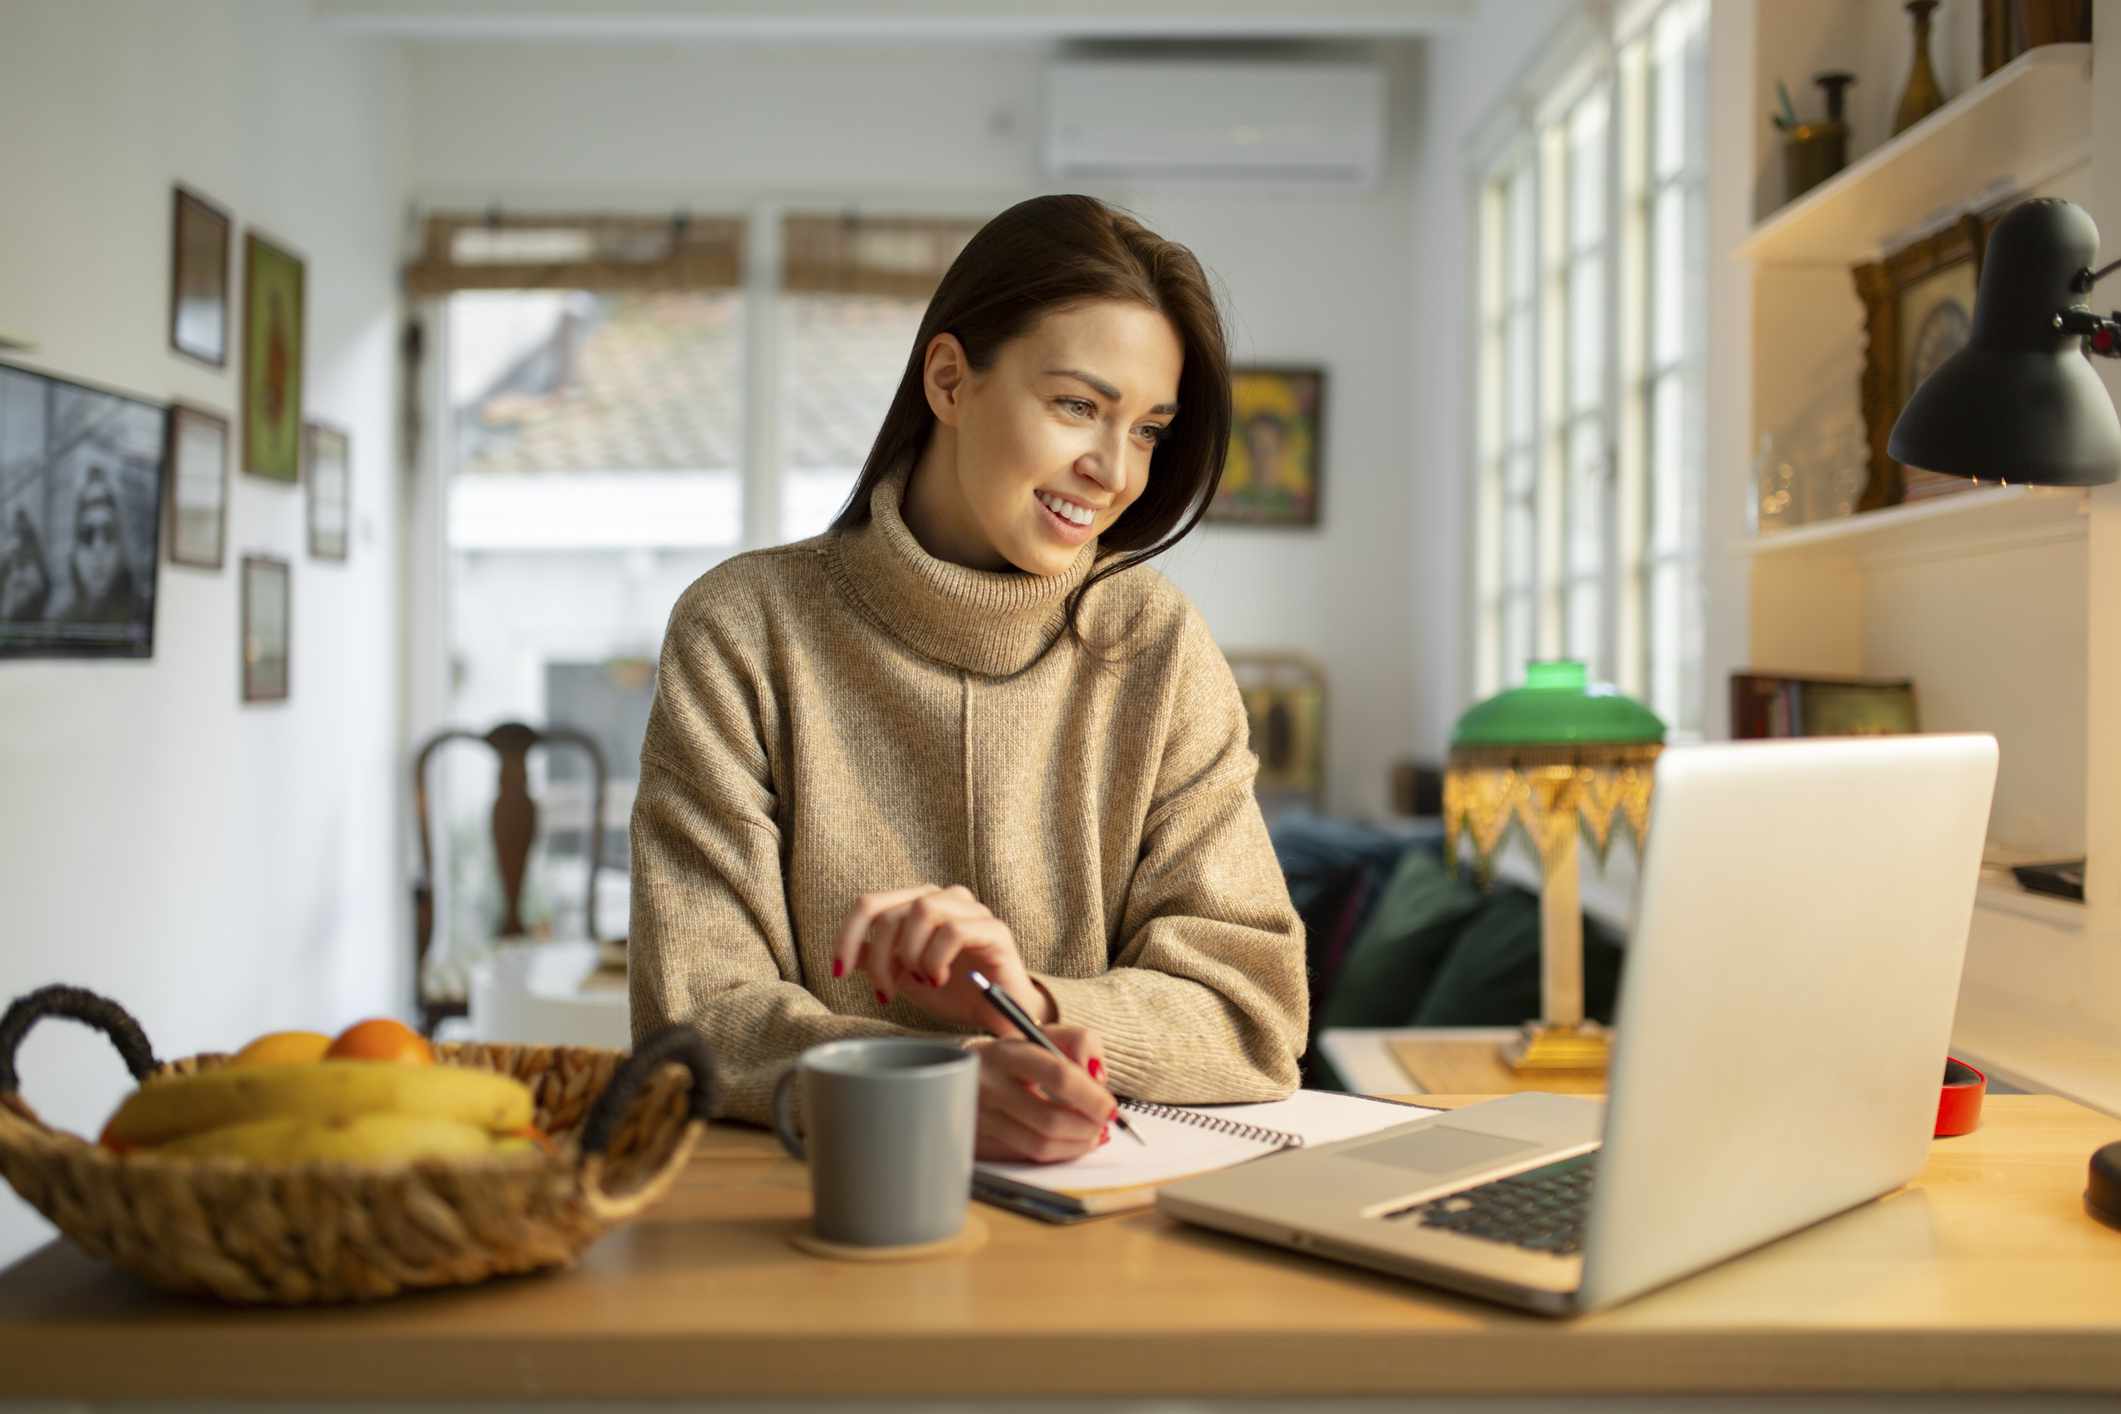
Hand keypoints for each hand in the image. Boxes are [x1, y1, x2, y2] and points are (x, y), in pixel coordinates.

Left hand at [832, 884, 1049, 1034]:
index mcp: (920, 903)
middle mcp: (945, 898)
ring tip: (922, 981)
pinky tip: (942, 979)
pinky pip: (953, 931)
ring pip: (923, 910)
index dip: (848, 935)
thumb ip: (879, 962)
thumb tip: (843, 957)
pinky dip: (937, 959)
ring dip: (912, 954)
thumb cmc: (955, 993)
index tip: (838, 971)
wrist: (1000, 1015)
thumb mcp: (905, 978)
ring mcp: (971, 910)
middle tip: (886, 992)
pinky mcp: (994, 929)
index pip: (870, 903)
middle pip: (892, 911)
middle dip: (880, 958)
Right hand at [965, 1026, 1117, 1162]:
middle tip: (1103, 1124)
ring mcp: (981, 1119)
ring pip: (1040, 1146)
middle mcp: (988, 1087)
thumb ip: (1081, 1042)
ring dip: (1076, 1145)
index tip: (1111, 1108)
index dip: (1092, 1097)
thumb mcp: (1045, 1034)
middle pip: (1050, 1120)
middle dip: (1088, 1127)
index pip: (1059, 1077)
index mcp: (1007, 1054)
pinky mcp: (979, 1144)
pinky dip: (1058, 1154)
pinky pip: (1028, 1158)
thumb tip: (1099, 1078)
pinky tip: (1069, 1143)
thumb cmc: (1017, 1055)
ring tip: (1091, 1134)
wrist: (966, 1070)